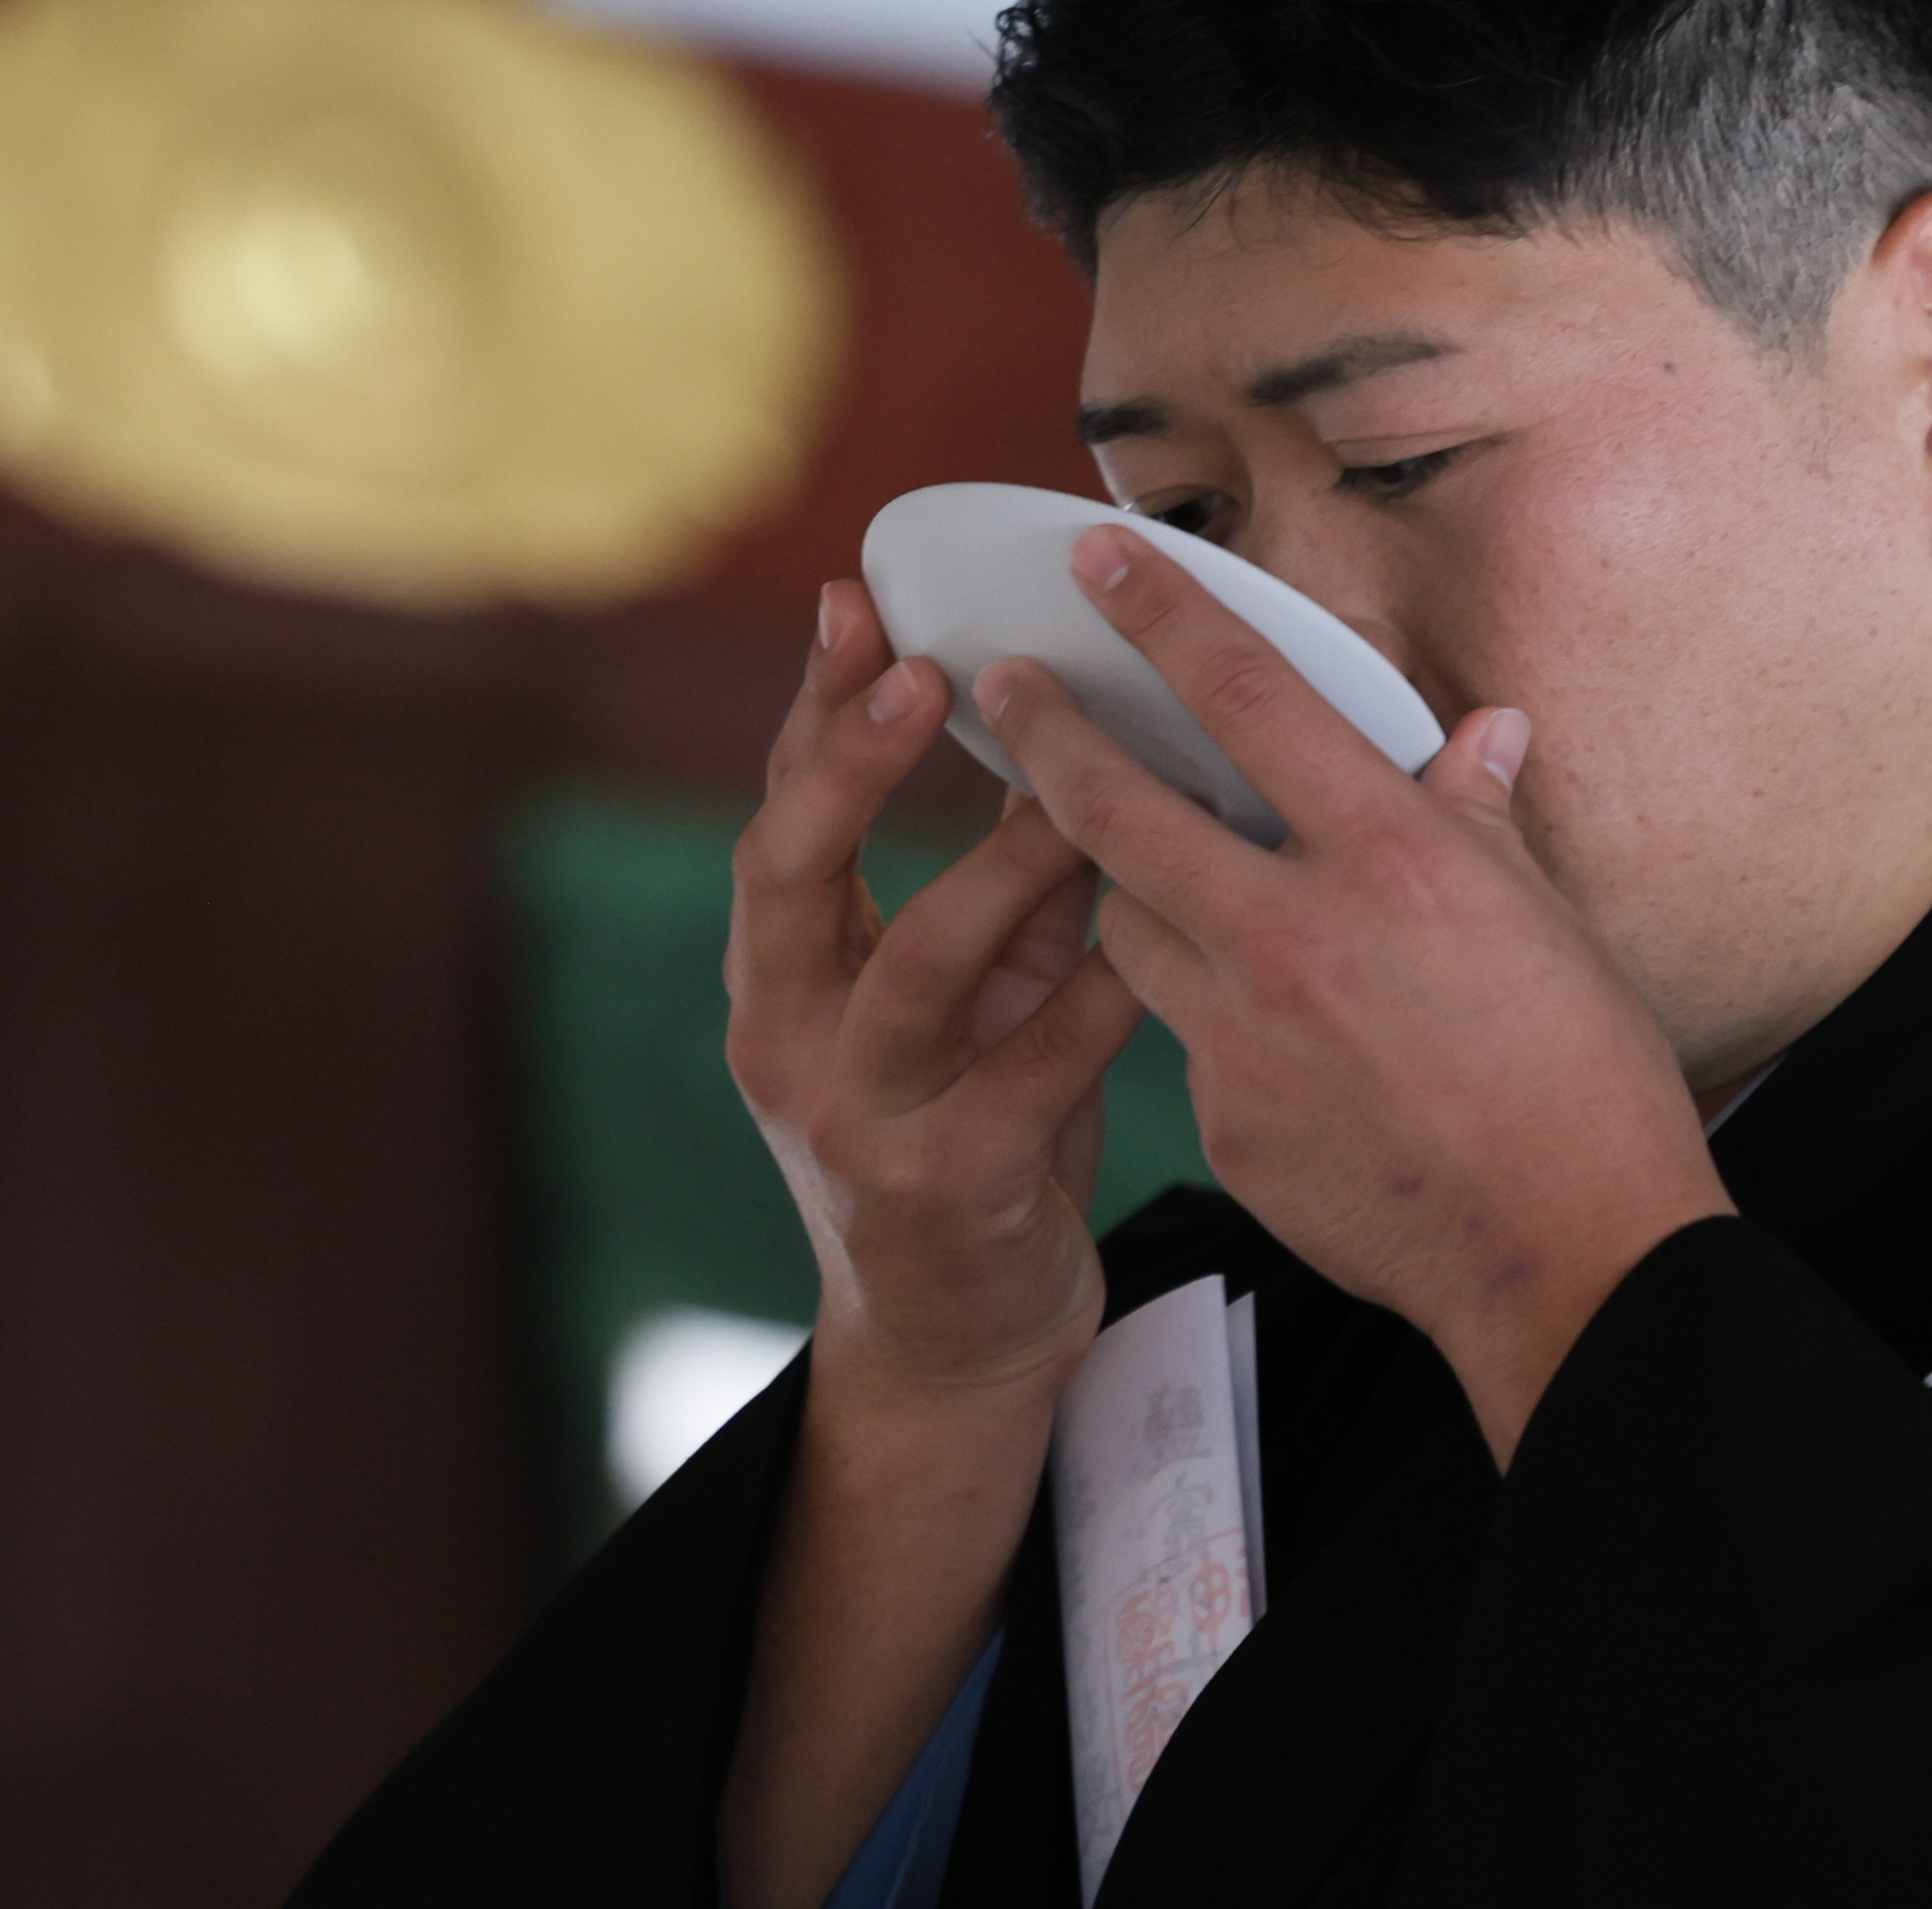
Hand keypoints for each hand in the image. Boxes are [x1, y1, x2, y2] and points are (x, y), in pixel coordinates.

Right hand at [725, 580, 1148, 1406]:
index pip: (777, 814)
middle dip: (848, 766)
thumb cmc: (970, 1123)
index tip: (851, 598)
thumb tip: (1075, 733)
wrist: (954, 1334)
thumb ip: (999, 884)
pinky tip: (1155, 933)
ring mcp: (852, 1117)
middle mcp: (785, 1037)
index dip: (811, 709)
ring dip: (996, 873)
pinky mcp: (941, 1188)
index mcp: (777, 973)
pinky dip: (1095, 995)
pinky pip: (1029, 1070)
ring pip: (912, 973)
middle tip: (918, 672)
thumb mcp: (960, 996)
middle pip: (785, 876)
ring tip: (1066, 799)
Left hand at [976, 525, 1729, 1463]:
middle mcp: (1292, 933)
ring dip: (1123, 891)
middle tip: (1007, 690)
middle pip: (1117, 808)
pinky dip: (1208, 1020)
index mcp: (1385, 857)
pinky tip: (1270, 1039)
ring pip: (1124, 927)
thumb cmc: (1585, 1083)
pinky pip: (1181, 1043)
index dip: (1161, 615)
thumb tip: (1479, 733)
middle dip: (1046, 736)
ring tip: (1143, 873)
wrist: (1571, 1260)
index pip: (1248, 696)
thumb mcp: (1546, 920)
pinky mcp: (1221, 1124)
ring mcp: (1242, 1035)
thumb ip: (1478, 817)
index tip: (1097, 559)